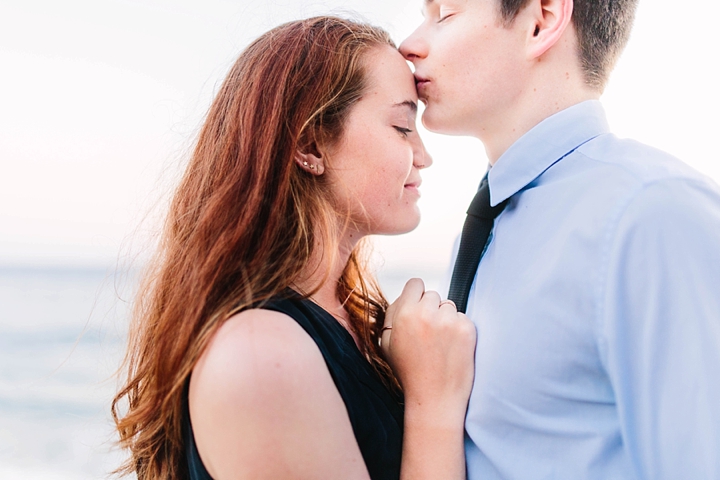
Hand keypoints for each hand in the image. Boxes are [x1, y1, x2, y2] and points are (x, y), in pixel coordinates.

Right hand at [382, 278, 475, 417]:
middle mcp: (427, 313)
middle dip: (431, 309)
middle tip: (427, 333)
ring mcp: (449, 320)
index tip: (418, 308)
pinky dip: (458, 329)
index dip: (416, 296)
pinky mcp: (467, 329)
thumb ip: (393, 315)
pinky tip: (451, 348)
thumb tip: (404, 296)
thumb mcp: (387, 344)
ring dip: (445, 318)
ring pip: (449, 305)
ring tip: (439, 343)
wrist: (434, 398)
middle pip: (433, 295)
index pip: (415, 284)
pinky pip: (462, 318)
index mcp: (405, 314)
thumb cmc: (409, 372)